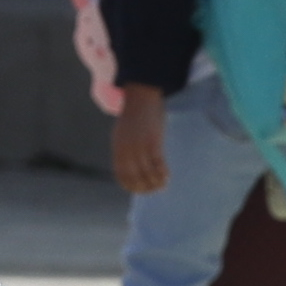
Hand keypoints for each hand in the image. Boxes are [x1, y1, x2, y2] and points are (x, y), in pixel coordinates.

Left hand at [110, 83, 172, 197]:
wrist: (141, 96)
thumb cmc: (133, 115)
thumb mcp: (122, 134)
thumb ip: (123, 150)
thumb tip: (128, 166)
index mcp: (118, 149)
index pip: (122, 176)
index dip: (131, 186)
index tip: (141, 190)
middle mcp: (127, 150)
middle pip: (134, 177)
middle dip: (144, 187)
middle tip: (154, 189)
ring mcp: (140, 145)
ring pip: (146, 172)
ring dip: (155, 183)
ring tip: (162, 185)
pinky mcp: (153, 140)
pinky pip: (158, 163)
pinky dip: (162, 173)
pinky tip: (167, 176)